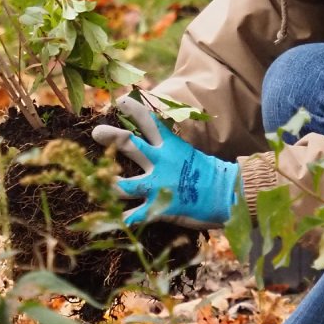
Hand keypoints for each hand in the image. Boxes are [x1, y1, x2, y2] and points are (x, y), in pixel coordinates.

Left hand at [92, 96, 238, 227]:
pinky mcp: (159, 208)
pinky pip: (135, 216)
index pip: (149, 121)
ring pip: (123, 185)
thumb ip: (171, 149)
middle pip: (128, 144)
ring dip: (108, 184)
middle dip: (110, 136)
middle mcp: (160, 162)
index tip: (120, 101)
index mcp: (170, 147)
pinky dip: (122, 219)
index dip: (133, 109)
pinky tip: (111, 221)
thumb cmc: (212, 175)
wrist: (229, 195)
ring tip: (93, 184)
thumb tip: (160, 141)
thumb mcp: (190, 154)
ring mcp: (158, 185)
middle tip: (97, 132)